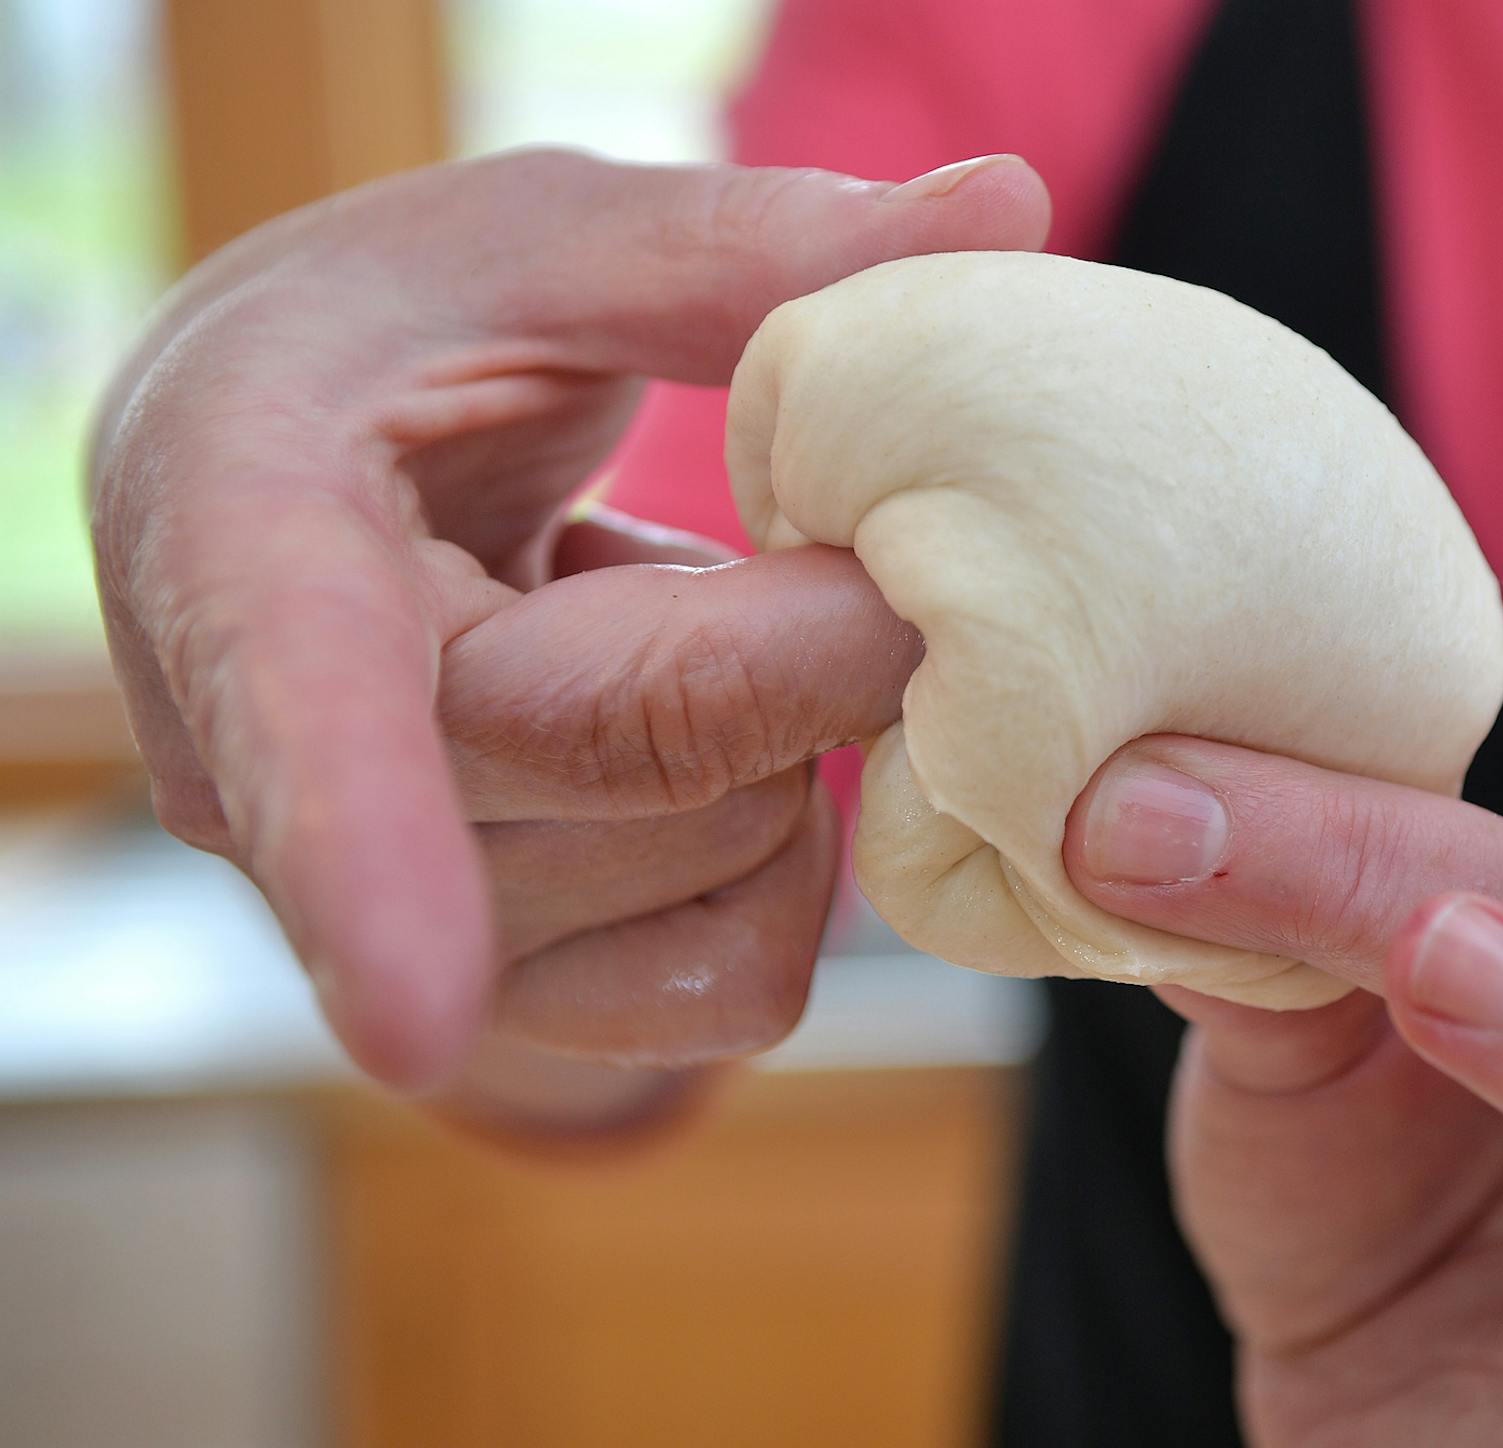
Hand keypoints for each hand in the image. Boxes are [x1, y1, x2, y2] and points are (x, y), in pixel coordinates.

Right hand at [92, 148, 1049, 1095]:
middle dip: (810, 629)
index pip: (309, 717)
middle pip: (646, 755)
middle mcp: (277, 779)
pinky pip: (741, 984)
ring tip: (669, 622)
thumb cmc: (407, 347)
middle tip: (826, 526)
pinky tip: (699, 746)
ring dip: (788, 741)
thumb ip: (751, 248)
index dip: (369, 857)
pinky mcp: (511, 999)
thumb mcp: (542, 252)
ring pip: (727, 877)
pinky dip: (786, 867)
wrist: (302, 495)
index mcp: (245, 546)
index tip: (413, 1017)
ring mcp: (390, 922)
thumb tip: (1007, 206)